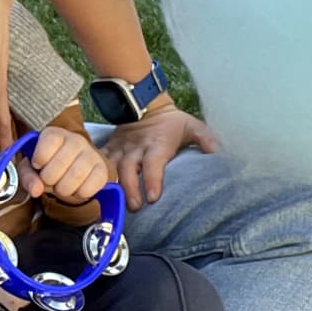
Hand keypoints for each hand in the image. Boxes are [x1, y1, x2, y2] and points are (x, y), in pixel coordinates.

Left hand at [26, 125, 109, 204]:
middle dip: (49, 179)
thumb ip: (28, 177)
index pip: (47, 144)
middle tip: (50, 180)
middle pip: (59, 164)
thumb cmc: (49, 165)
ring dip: (63, 189)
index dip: (39, 160)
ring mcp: (91, 154)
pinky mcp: (102, 170)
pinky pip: (89, 188)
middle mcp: (76, 140)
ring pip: (75, 177)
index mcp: (56, 134)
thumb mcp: (32, 168)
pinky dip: (79, 194)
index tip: (38, 165)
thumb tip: (35, 190)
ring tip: (62, 185)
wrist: (74, 166)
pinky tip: (76, 188)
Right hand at [101, 101, 219, 207]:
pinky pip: (99, 162)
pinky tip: (93, 188)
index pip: (153, 164)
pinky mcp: (110, 148)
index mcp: (157, 145)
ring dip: (112, 185)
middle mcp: (136, 148)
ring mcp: (121, 149)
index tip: (153, 197)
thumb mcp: (192, 126)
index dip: (152, 180)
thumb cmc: (170, 121)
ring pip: (112, 168)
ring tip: (112, 204)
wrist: (144, 102)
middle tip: (134, 207)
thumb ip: (205, 139)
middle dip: (130, 189)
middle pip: (129, 169)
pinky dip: (94, 173)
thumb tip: (218, 152)